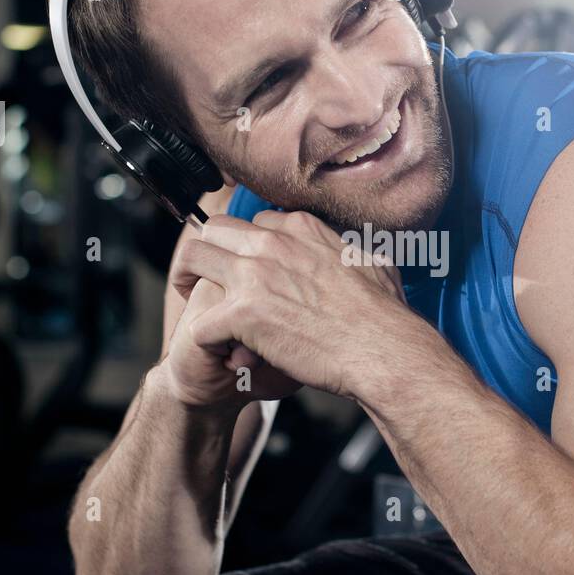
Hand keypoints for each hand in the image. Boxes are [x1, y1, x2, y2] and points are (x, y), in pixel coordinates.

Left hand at [168, 210, 410, 400]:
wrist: (383, 349)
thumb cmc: (386, 315)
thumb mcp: (372, 262)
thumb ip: (348, 250)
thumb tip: (352, 250)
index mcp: (302, 228)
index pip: (256, 221)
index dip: (248, 246)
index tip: (249, 267)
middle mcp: (273, 242)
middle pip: (214, 229)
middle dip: (206, 252)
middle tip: (204, 278)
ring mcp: (255, 274)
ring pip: (193, 259)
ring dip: (188, 282)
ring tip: (194, 304)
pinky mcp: (243, 313)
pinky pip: (201, 323)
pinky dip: (208, 341)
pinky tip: (224, 353)